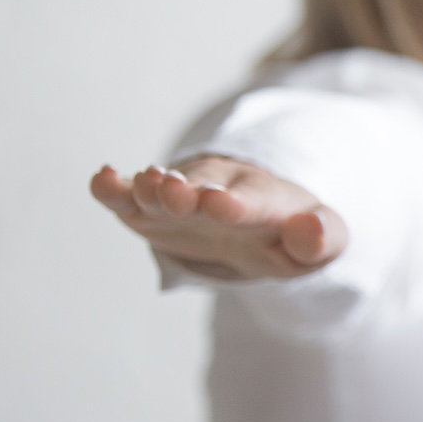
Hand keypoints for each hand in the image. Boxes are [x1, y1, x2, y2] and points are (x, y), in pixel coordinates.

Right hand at [90, 156, 347, 280]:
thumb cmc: (288, 232)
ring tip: (140, 184)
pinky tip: (101, 179)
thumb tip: (312, 230)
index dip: (233, 203)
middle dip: (185, 191)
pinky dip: (114, 188)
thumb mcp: (318, 242)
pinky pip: (129, 196)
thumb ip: (321, 240)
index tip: (218, 203)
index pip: (249, 201)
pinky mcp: (149, 208)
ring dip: (149, 189)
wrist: (256, 219)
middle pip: (199, 187)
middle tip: (170, 189)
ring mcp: (181, 196)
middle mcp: (217, 189)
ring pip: (161, 189)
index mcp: (262, 199)